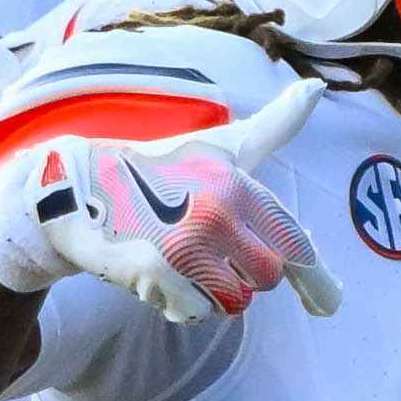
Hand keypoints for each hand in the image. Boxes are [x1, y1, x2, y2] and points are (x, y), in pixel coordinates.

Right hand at [0, 88, 335, 324]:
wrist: (72, 187)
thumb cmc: (157, 168)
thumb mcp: (218, 146)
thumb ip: (273, 126)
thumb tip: (315, 88)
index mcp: (238, 181)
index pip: (295, 243)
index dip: (318, 281)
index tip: (329, 305)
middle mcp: (218, 210)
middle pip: (266, 279)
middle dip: (243, 274)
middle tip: (208, 253)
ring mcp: (185, 243)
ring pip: (232, 301)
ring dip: (210, 291)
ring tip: (178, 260)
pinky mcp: (153, 271)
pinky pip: (195, 312)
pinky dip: (180, 304)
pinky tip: (158, 276)